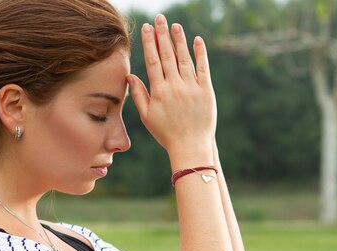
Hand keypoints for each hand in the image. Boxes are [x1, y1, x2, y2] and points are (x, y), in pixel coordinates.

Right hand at [128, 15, 216, 162]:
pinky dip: (200, 53)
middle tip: (159, 18)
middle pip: (167, 55)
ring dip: (179, 40)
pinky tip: (197, 40)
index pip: (152, 61)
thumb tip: (130, 76)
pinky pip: (203, 68)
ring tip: (175, 25)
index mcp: (159, 91)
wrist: (190, 146)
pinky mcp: (206, 91)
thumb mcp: (148, 117)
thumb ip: (139, 95)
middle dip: (162, 35)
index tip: (147, 28)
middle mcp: (174, 86)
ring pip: (184, 58)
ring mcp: (191, 87)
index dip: (149, 43)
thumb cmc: (166, 133)